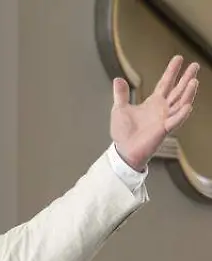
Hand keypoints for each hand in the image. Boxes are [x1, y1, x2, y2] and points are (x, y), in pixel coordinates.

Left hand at [111, 54, 199, 170]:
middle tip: (195, 65)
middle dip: (186, 78)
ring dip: (188, 93)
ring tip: (194, 81)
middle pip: (178, 90)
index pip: (165, 83)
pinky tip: (188, 105)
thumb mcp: (119, 109)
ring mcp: (165, 119)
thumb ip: (121, 94)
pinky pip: (175, 121)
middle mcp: (163, 109)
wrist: (123, 150)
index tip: (178, 58)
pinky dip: (182, 114)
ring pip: (181, 104)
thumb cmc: (123, 132)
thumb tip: (117, 79)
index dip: (172, 71)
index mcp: (154, 103)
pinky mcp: (164, 130)